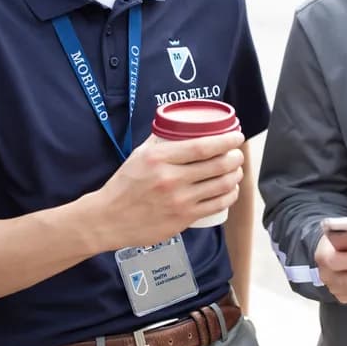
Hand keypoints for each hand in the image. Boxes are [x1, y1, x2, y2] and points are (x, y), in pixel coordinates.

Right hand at [93, 131, 245, 248]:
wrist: (108, 219)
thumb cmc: (124, 185)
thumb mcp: (138, 155)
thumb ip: (160, 141)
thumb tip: (179, 127)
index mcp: (159, 158)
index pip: (201, 146)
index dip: (225, 141)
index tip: (237, 136)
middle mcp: (170, 179)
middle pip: (216, 165)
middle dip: (235, 157)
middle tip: (238, 154)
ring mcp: (179, 200)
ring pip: (221, 185)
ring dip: (236, 176)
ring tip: (237, 170)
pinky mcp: (183, 219)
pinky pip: (216, 205)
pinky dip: (230, 196)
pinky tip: (231, 190)